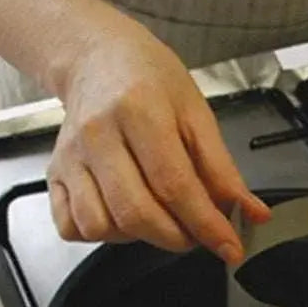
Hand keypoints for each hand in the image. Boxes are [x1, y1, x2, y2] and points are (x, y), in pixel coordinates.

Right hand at [46, 23, 269, 261]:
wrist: (97, 58)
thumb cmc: (150, 81)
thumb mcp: (198, 114)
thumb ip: (224, 170)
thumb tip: (253, 214)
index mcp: (139, 111)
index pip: (175, 185)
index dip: (206, 225)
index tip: (230, 248)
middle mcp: (98, 135)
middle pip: (137, 212)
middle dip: (177, 237)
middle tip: (197, 233)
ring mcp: (70, 157)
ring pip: (101, 226)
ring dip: (140, 237)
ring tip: (160, 218)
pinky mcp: (54, 173)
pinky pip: (71, 226)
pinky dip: (102, 234)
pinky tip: (124, 216)